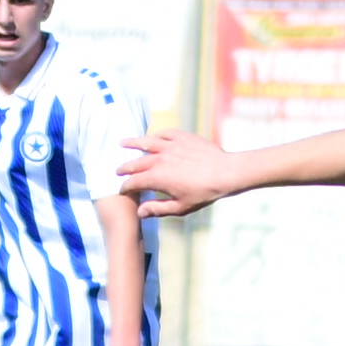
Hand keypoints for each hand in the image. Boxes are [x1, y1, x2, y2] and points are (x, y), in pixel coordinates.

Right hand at [119, 128, 242, 216]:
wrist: (225, 172)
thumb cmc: (204, 193)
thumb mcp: (181, 207)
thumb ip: (158, 209)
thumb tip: (139, 212)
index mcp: (156, 178)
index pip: (133, 182)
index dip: (125, 187)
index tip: (122, 190)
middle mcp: (159, 159)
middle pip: (135, 163)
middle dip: (125, 168)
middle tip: (118, 171)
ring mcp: (170, 145)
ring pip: (145, 143)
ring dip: (132, 143)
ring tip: (123, 143)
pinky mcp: (182, 137)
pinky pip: (164, 134)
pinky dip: (155, 136)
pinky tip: (152, 137)